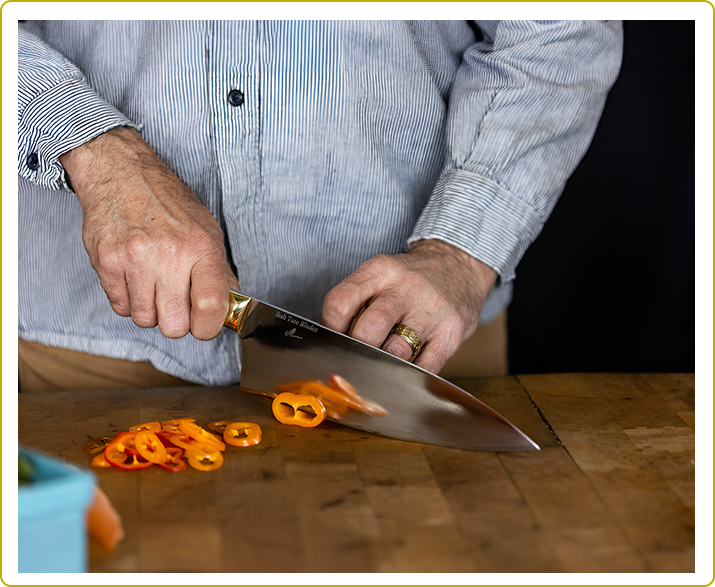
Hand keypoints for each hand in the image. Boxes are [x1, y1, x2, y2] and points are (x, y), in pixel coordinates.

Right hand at [59, 126, 238, 339]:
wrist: (120, 172)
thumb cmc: (166, 201)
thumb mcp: (206, 229)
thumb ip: (219, 271)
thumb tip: (230, 307)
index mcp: (201, 247)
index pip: (211, 307)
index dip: (209, 327)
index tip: (205, 324)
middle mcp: (170, 254)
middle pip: (175, 325)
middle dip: (176, 321)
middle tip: (175, 302)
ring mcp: (135, 259)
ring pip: (145, 320)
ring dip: (150, 310)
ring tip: (152, 283)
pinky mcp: (107, 262)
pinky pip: (120, 307)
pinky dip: (128, 300)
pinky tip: (133, 277)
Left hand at [321, 239, 497, 372]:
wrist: (459, 265)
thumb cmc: (410, 279)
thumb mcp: (381, 275)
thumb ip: (357, 302)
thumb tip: (331, 343)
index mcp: (380, 270)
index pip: (340, 303)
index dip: (331, 329)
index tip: (335, 340)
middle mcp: (406, 286)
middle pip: (368, 329)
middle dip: (357, 351)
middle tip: (358, 356)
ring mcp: (432, 309)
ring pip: (396, 351)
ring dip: (385, 363)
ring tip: (386, 358)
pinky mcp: (452, 331)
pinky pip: (425, 367)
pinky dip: (410, 375)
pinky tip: (406, 368)